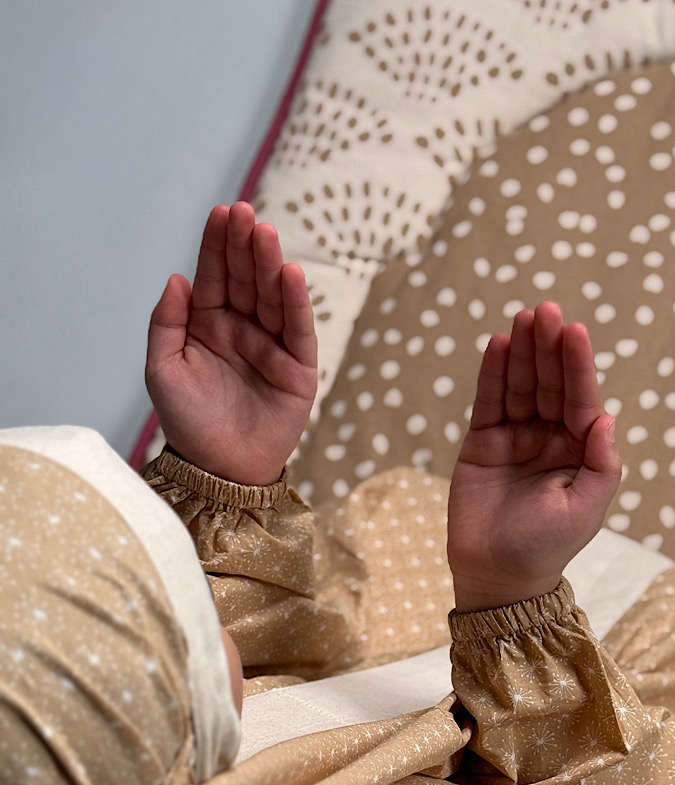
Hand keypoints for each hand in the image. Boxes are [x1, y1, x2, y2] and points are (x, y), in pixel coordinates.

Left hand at [145, 202, 317, 484]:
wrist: (219, 470)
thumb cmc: (188, 422)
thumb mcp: (163, 370)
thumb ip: (167, 324)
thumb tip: (178, 278)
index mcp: (208, 325)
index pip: (215, 276)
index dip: (217, 245)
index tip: (221, 212)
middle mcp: (242, 329)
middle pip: (246, 279)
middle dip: (245, 245)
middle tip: (245, 212)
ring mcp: (272, 346)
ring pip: (273, 297)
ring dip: (270, 264)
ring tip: (266, 234)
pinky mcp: (298, 367)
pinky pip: (298, 329)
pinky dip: (296, 302)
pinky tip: (291, 274)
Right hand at [448, 302, 620, 612]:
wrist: (498, 575)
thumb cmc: (547, 546)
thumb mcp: (586, 509)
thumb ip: (602, 464)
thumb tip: (608, 417)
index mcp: (581, 451)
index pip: (582, 400)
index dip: (579, 365)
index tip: (575, 331)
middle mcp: (551, 437)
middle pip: (552, 383)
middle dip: (550, 348)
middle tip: (546, 311)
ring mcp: (517, 436)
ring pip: (522, 385)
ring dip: (524, 351)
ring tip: (523, 318)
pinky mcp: (483, 441)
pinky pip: (490, 400)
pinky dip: (493, 372)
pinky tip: (499, 344)